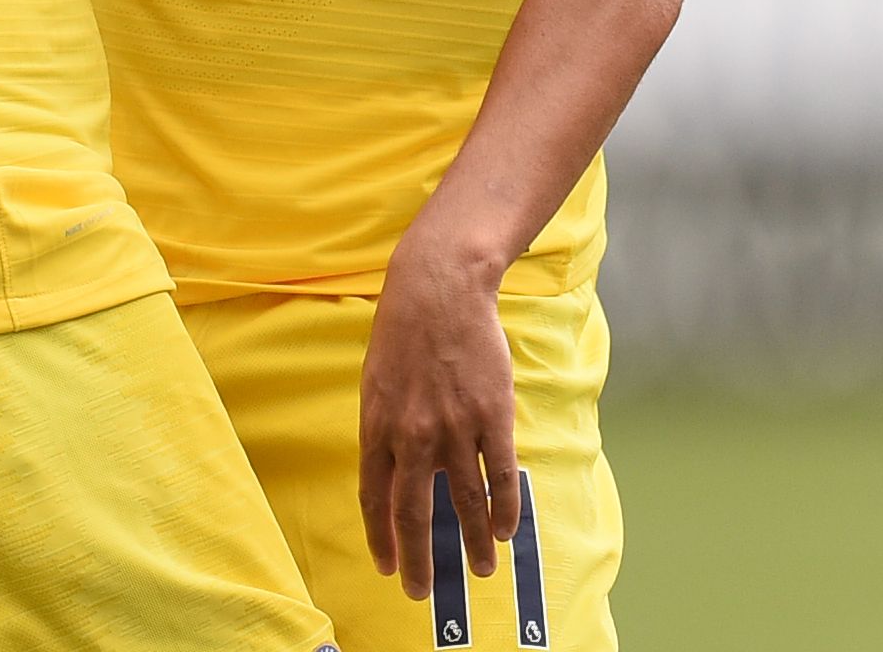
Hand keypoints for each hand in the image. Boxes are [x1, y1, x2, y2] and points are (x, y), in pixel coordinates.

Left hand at [359, 232, 521, 599]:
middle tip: (421, 591)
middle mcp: (412, 437)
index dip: (381, 538)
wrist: (440, 290)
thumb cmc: (405, 331)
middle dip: (418, 559)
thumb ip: (386, 430)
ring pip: (464, 502)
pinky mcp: (492, 416)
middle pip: (414, 513)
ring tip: (481, 568)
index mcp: (377, 429)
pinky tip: (507, 529)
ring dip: (473, 542)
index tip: (388, 566)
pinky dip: (504, 508)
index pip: (375, 499)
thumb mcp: (377, 382)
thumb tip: (396, 470)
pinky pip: (499, 475)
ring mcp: (454, 428)